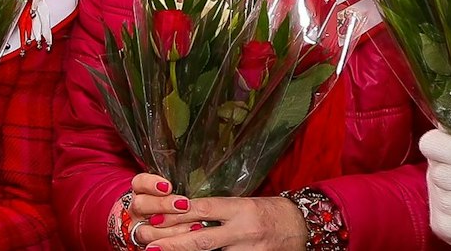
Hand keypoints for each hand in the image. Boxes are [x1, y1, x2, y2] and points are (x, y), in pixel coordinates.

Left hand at [145, 196, 304, 250]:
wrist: (301, 225)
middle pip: (202, 239)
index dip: (176, 214)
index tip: (154, 217)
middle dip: (173, 244)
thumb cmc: (268, 211)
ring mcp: (249, 249)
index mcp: (239, 208)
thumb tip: (183, 212)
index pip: (202, 209)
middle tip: (149, 244)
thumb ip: (216, 210)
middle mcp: (243, 230)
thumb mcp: (242, 203)